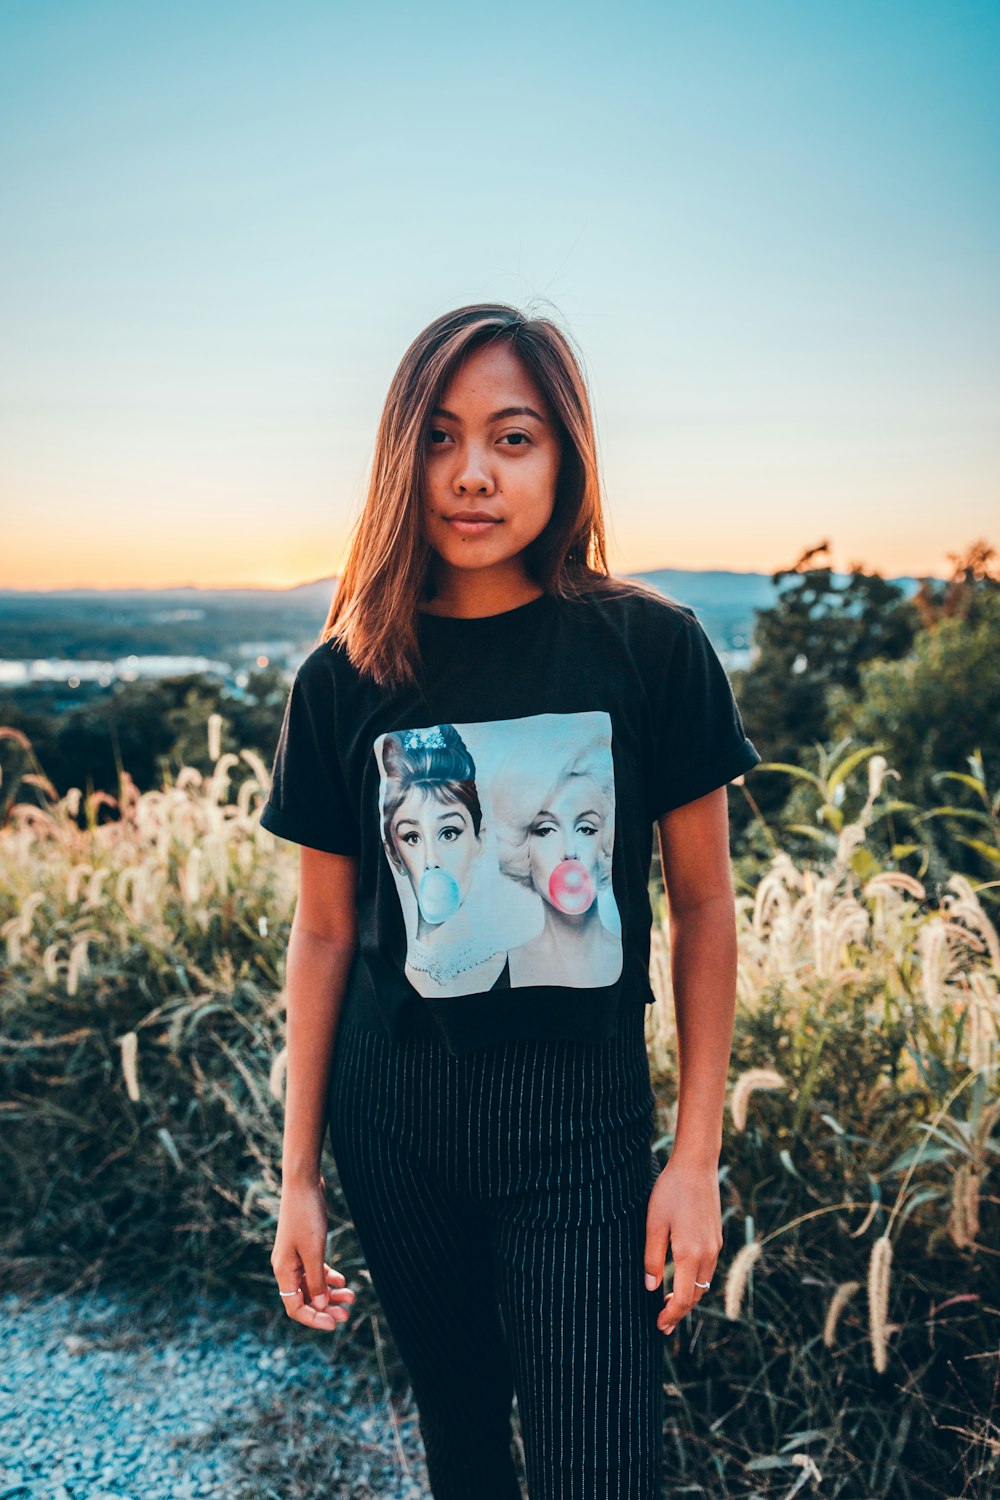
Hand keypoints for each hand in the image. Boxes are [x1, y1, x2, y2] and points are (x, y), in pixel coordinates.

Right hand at [271, 1172, 356, 1331]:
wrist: (304, 1183)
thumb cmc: (306, 1216)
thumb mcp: (314, 1251)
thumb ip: (316, 1280)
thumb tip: (320, 1307)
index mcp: (284, 1271)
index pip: (295, 1307)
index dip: (314, 1319)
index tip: (334, 1324)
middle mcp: (286, 1267)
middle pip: (305, 1299)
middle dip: (326, 1309)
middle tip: (347, 1315)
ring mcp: (295, 1257)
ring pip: (312, 1285)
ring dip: (330, 1294)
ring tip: (352, 1297)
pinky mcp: (304, 1247)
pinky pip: (315, 1270)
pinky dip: (328, 1277)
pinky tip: (343, 1280)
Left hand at [643, 1156, 721, 1336]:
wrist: (696, 1166)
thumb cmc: (670, 1191)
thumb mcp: (654, 1224)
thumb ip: (652, 1258)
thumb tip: (651, 1288)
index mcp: (690, 1254)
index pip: (684, 1299)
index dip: (671, 1316)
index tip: (659, 1326)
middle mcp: (708, 1254)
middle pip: (696, 1296)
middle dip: (680, 1312)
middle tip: (662, 1322)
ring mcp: (715, 1246)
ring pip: (704, 1284)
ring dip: (689, 1297)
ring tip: (670, 1304)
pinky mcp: (717, 1237)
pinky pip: (708, 1269)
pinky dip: (696, 1282)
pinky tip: (683, 1279)